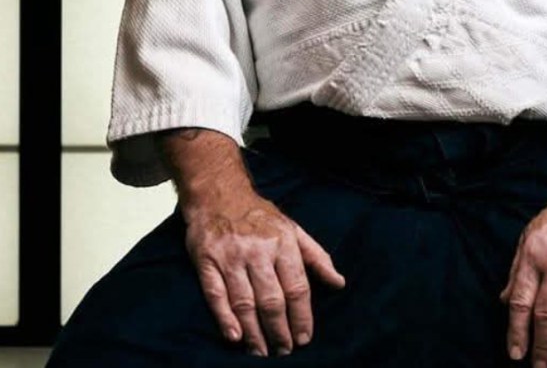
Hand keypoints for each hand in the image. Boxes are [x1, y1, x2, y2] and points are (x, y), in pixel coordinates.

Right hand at [182, 191, 346, 357]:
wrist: (219, 194)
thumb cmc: (260, 216)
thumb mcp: (293, 229)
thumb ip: (316, 257)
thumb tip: (339, 283)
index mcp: (283, 242)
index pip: (297, 287)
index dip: (302, 316)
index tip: (304, 338)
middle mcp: (258, 250)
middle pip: (272, 300)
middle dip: (279, 330)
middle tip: (284, 351)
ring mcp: (231, 257)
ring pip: (245, 302)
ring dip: (255, 333)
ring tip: (262, 352)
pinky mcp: (207, 262)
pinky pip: (216, 295)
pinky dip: (225, 318)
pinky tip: (235, 337)